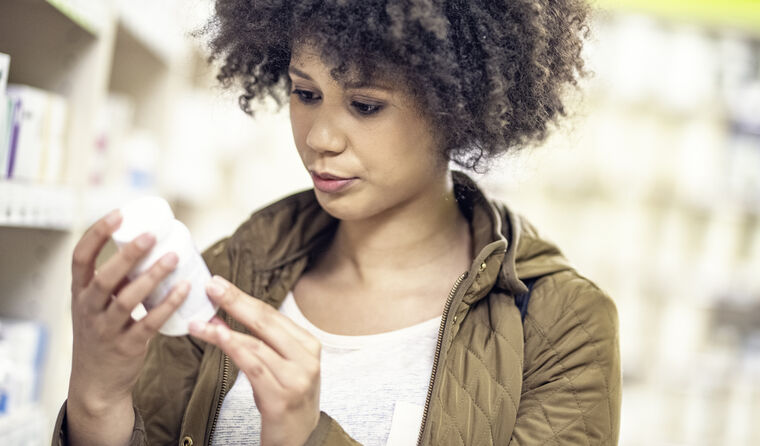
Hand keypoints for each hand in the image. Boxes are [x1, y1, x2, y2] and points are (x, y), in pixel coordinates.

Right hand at [68, 209, 189, 418]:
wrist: (96, 382)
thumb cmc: (103, 333)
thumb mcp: (98, 304)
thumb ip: (118, 280)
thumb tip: (153, 246)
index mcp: (80, 293)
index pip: (80, 258)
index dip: (97, 234)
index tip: (119, 215)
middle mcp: (88, 309)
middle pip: (104, 278)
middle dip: (127, 255)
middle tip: (152, 236)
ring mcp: (106, 329)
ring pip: (126, 300)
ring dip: (152, 277)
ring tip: (174, 258)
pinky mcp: (127, 346)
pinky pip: (148, 323)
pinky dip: (167, 305)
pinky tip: (184, 288)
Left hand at [189, 275, 320, 445]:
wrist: (298, 438)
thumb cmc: (286, 397)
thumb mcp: (280, 364)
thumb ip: (258, 341)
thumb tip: (221, 318)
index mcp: (307, 344)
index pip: (271, 314)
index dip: (243, 297)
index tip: (219, 284)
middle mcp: (306, 358)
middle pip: (266, 323)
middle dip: (235, 302)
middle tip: (211, 287)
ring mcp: (297, 378)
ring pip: (256, 345)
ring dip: (224, 330)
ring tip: (201, 320)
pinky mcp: (283, 397)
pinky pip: (254, 368)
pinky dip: (235, 350)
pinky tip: (219, 338)